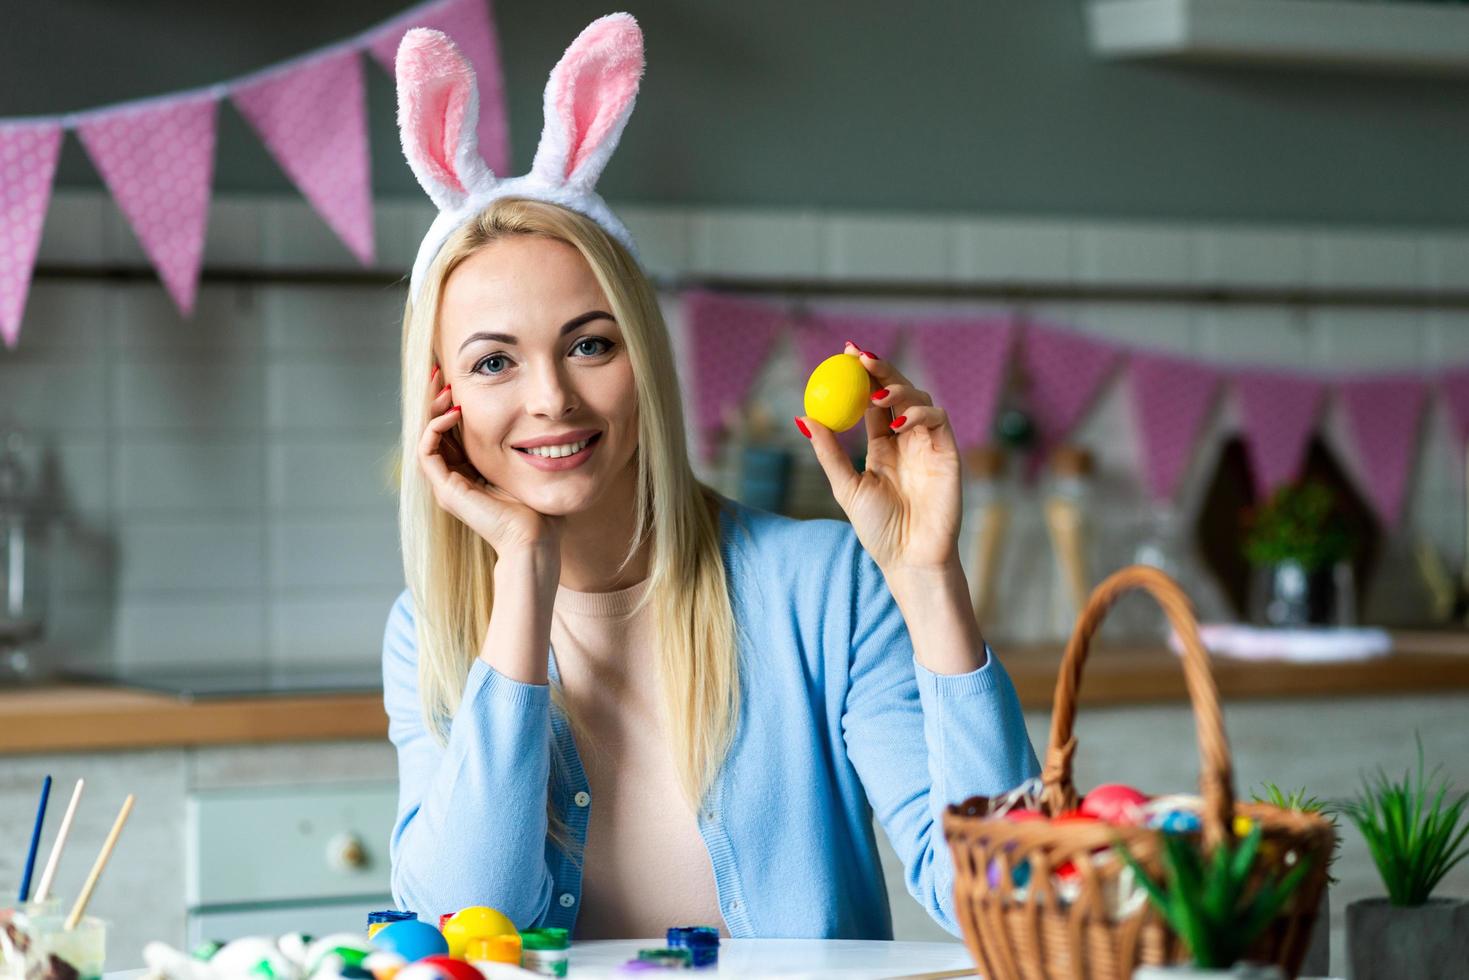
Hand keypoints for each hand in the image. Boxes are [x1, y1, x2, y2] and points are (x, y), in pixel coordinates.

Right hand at [419, 365, 563, 560]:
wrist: (534, 537)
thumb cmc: (536, 507)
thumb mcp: (524, 464)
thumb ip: (519, 444)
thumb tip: (533, 417)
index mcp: (468, 471)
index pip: (449, 431)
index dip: (447, 404)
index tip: (453, 378)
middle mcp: (453, 477)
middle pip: (432, 430)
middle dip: (433, 400)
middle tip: (439, 373)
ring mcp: (447, 485)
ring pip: (425, 438)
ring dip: (432, 410)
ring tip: (445, 389)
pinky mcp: (446, 490)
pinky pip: (426, 453)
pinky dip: (435, 429)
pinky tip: (454, 413)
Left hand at [797, 342, 961, 574]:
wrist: (909, 558)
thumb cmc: (878, 529)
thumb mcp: (846, 487)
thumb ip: (829, 453)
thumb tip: (804, 417)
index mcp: (882, 446)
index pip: (871, 401)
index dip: (861, 376)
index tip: (844, 354)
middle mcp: (906, 440)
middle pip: (896, 391)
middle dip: (880, 369)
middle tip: (859, 357)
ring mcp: (928, 445)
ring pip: (919, 399)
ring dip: (898, 389)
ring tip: (877, 395)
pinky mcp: (948, 453)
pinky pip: (938, 419)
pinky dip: (919, 413)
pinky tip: (897, 422)